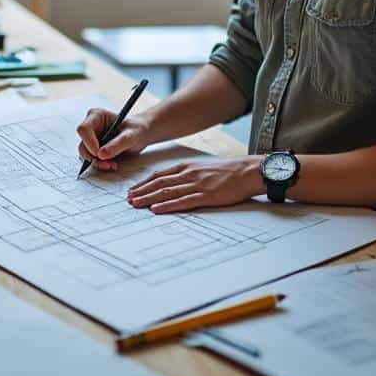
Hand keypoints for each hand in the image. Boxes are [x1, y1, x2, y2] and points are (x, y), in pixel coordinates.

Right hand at [75, 108, 150, 171]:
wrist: (141, 135)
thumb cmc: (137, 129)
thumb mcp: (131, 135)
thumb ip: (118, 143)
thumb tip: (101, 154)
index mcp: (97, 116)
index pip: (84, 129)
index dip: (89, 142)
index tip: (99, 154)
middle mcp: (91, 127)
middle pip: (83, 144)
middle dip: (94, 157)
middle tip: (107, 163)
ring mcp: (92, 139)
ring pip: (86, 154)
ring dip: (98, 162)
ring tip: (113, 164)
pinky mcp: (95, 149)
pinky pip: (93, 160)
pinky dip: (101, 164)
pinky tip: (112, 164)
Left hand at [126, 156, 264, 213]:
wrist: (248, 171)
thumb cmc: (228, 171)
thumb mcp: (203, 167)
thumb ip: (188, 173)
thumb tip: (174, 182)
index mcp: (187, 166)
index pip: (160, 174)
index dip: (144, 183)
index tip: (133, 189)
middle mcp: (189, 174)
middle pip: (159, 183)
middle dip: (141, 191)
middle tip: (128, 199)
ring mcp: (197, 185)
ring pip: (167, 192)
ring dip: (149, 198)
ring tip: (136, 204)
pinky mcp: (207, 196)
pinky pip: (183, 201)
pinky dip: (168, 206)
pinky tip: (156, 209)